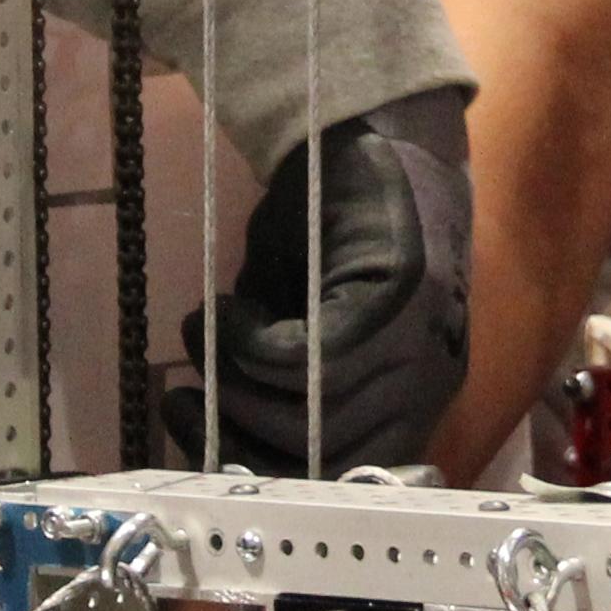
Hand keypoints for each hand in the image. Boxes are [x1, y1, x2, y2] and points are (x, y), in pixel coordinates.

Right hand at [162, 87, 470, 477]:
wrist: (379, 135)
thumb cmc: (338, 232)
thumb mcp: (309, 324)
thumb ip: (288, 385)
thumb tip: (226, 440)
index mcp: (411, 398)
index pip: (348, 475)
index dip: (271, 473)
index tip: (206, 449)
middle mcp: (426, 383)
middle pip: (326, 458)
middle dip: (240, 440)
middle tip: (183, 399)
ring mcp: (419, 342)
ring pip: (311, 412)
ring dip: (235, 382)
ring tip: (201, 335)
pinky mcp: (396, 299)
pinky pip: (306, 358)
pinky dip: (247, 342)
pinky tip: (225, 307)